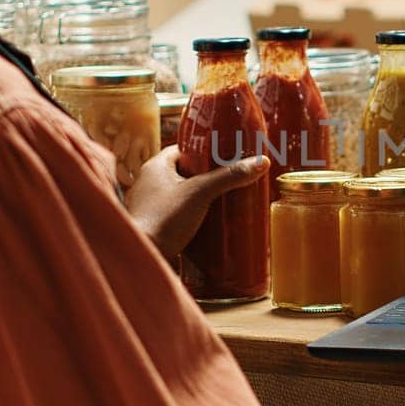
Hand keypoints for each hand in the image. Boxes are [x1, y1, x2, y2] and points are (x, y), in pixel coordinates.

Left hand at [124, 147, 268, 258]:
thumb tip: (261, 162)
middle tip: (228, 179)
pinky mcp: (154, 224)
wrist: (143, 255)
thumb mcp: (201, 194)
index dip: (203, 151)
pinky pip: (175, 213)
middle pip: (183, 172)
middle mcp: (148, 183)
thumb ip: (229, 177)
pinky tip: (207, 221)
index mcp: (155, 166)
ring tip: (222, 200)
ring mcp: (149, 205)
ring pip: (179, 193)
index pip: (182, 149)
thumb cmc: (164, 219)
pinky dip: (191, 214)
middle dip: (205, 176)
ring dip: (199, 196)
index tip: (224, 156)